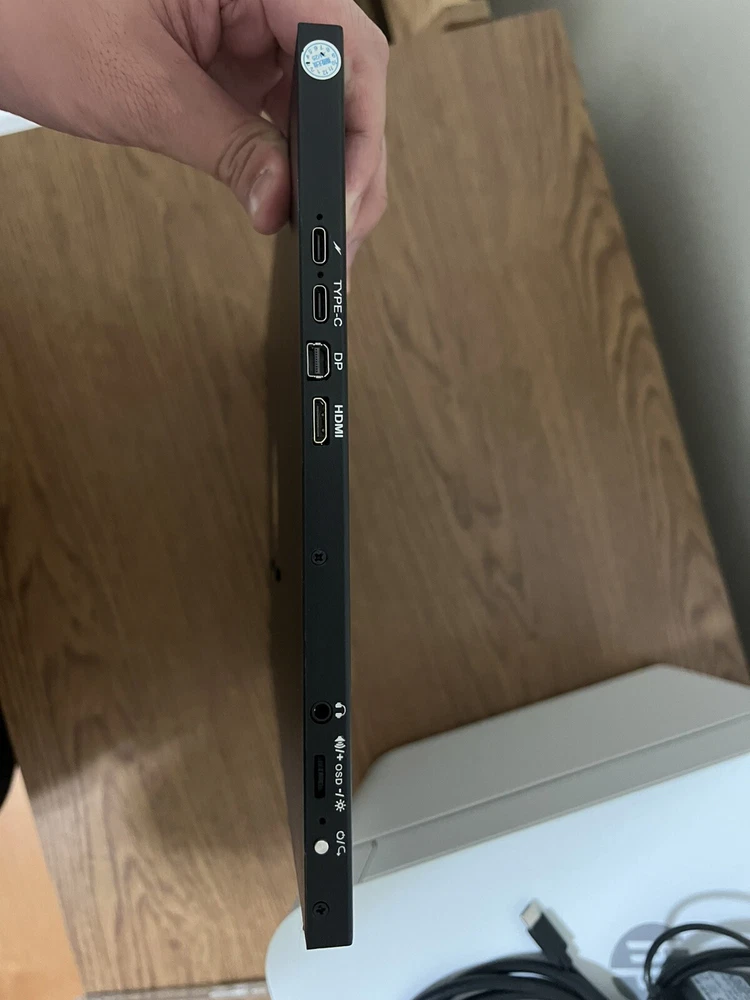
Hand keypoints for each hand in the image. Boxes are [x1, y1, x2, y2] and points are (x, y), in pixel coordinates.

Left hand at [0, 0, 388, 258]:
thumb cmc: (35, 10)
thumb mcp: (141, 88)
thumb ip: (226, 144)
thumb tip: (284, 202)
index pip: (344, 47)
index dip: (358, 130)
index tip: (346, 197)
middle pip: (346, 75)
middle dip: (353, 161)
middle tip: (343, 234)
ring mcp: (251, 24)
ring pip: (324, 98)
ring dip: (331, 168)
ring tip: (328, 233)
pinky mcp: (235, 55)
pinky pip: (286, 108)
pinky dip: (296, 160)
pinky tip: (298, 199)